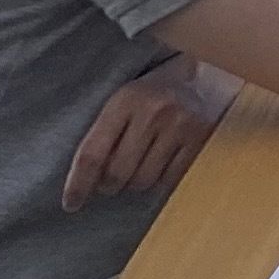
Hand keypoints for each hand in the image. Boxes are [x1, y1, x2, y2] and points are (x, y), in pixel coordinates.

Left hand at [62, 59, 222, 212]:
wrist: (207, 74)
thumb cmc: (155, 94)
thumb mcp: (125, 102)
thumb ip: (105, 135)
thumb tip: (86, 182)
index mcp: (125, 99)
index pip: (92, 153)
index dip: (78, 184)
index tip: (71, 204)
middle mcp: (153, 111)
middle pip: (117, 173)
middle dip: (110, 184)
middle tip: (112, 180)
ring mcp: (180, 125)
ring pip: (144, 180)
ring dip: (136, 182)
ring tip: (141, 165)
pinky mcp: (202, 139)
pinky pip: (171, 179)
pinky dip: (161, 180)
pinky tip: (163, 164)